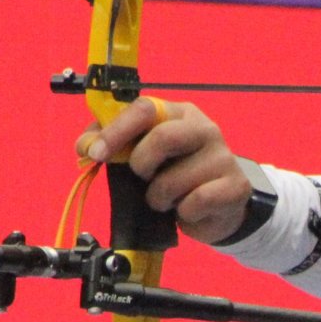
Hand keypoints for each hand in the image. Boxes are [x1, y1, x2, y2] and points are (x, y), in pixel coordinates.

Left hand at [75, 97, 254, 243]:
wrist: (219, 208)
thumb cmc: (176, 175)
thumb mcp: (145, 156)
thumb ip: (114, 145)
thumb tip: (85, 146)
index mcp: (179, 113)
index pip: (145, 109)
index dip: (116, 131)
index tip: (96, 153)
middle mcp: (204, 128)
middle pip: (164, 137)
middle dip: (142, 164)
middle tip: (142, 178)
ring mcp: (223, 156)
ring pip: (176, 179)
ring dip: (160, 197)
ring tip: (167, 199)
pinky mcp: (235, 186)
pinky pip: (196, 202)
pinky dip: (183, 212)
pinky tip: (186, 209)